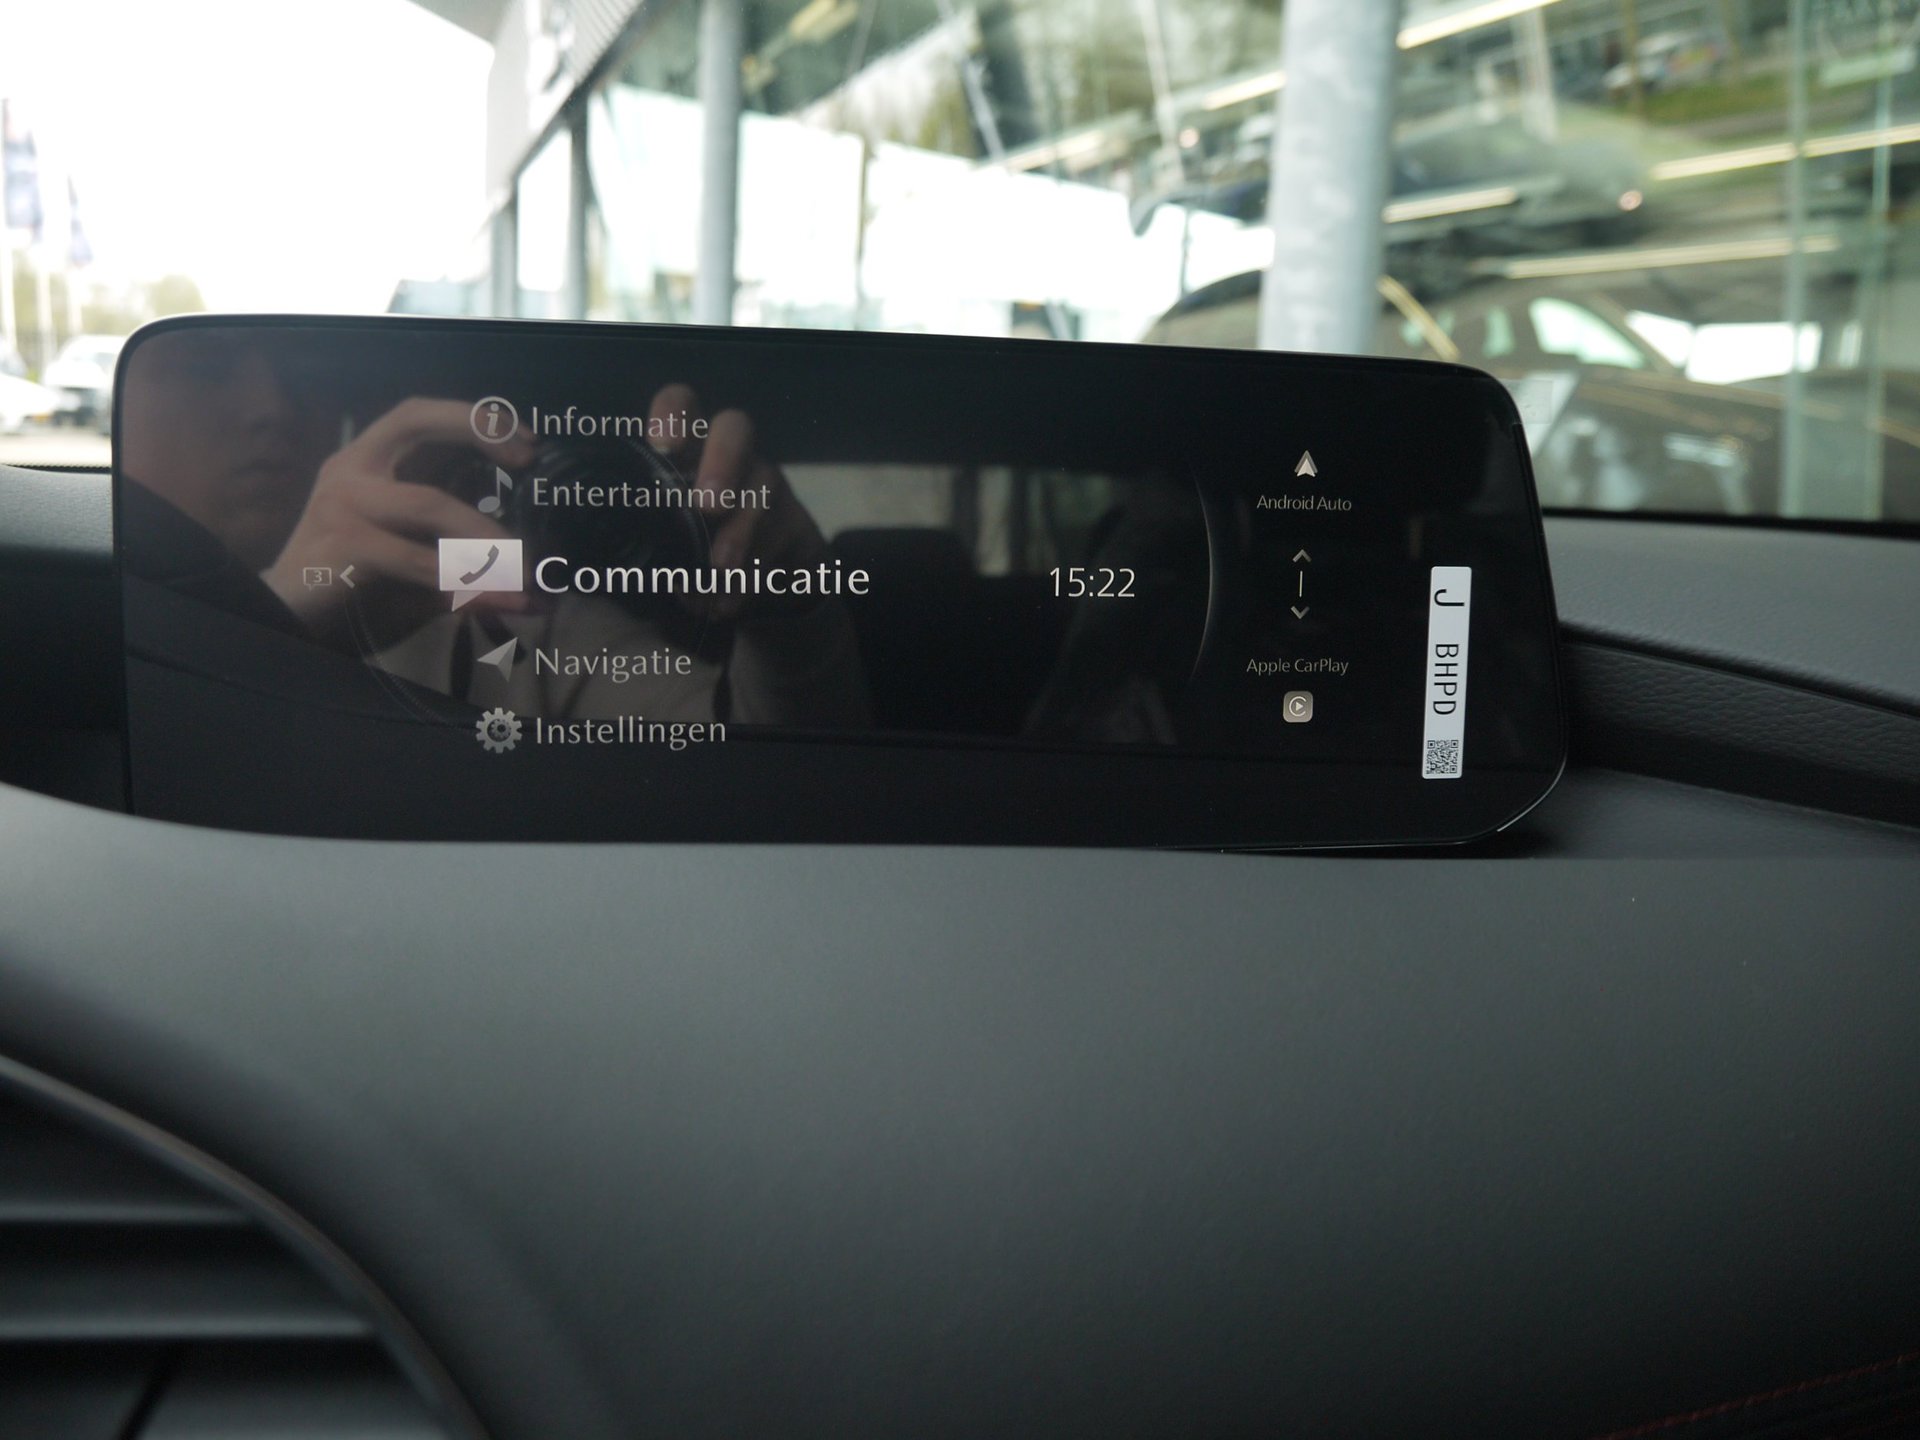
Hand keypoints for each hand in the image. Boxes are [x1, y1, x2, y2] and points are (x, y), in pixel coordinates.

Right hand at [262, 398, 534, 631]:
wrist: (287, 622)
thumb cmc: (355, 585)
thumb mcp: (417, 557)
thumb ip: (461, 549)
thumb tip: (535, 571)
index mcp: (366, 461)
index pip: (418, 415)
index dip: (473, 418)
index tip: (525, 441)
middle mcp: (351, 469)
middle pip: (415, 422)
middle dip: (477, 428)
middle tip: (525, 459)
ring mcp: (342, 504)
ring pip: (430, 503)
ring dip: (487, 536)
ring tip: (526, 568)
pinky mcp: (343, 546)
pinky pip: (418, 562)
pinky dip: (467, 585)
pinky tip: (501, 600)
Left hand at [647, 385, 827, 620]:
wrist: (756, 584)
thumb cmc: (687, 553)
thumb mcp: (652, 540)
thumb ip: (624, 537)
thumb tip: (570, 560)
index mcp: (688, 452)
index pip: (682, 405)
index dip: (674, 415)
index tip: (664, 447)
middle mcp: (731, 458)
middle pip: (736, 427)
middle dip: (723, 461)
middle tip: (708, 505)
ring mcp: (768, 488)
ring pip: (764, 486)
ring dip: (742, 529)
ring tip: (719, 568)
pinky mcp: (795, 525)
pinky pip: (783, 537)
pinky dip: (754, 572)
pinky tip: (727, 601)